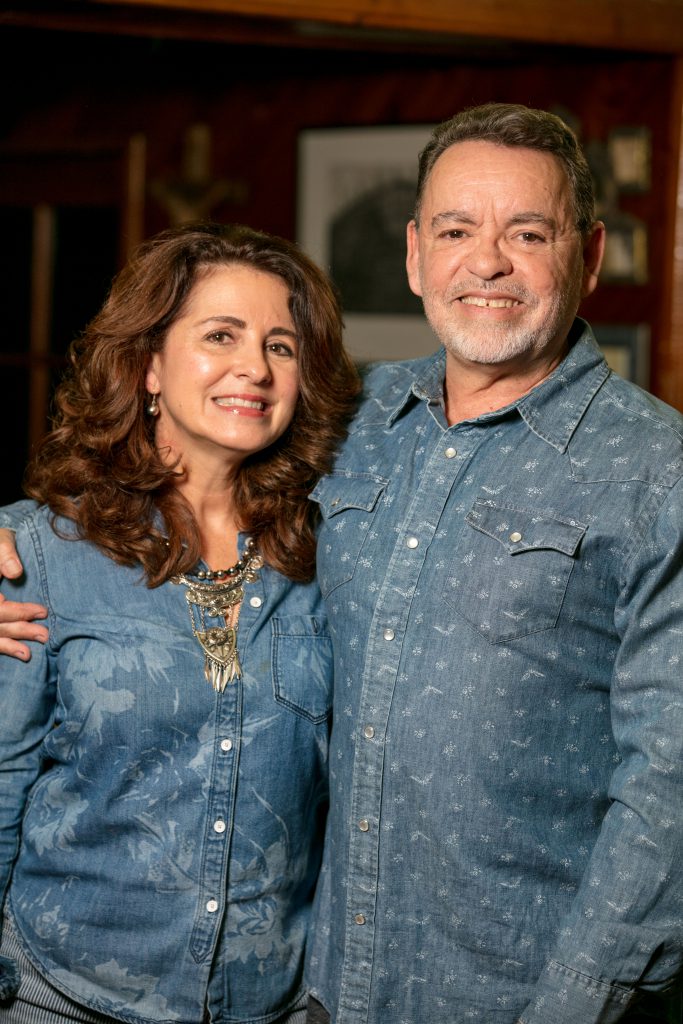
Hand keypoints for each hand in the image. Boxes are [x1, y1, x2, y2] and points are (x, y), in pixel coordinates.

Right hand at [0, 528, 47, 659]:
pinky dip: (4, 647)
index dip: (18, 611)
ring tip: (29, 653)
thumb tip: (15, 572)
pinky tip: (19, 654)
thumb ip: (6, 556)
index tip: (42, 612)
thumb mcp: (1, 543)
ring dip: (9, 644)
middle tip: (44, 635)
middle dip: (19, 630)